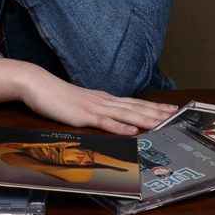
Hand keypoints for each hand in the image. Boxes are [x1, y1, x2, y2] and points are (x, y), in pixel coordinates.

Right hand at [21, 75, 178, 135]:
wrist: (37, 84)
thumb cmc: (56, 95)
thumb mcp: (80, 102)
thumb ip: (96, 109)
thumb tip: (110, 115)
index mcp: (104, 99)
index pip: (134, 102)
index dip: (154, 106)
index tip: (171, 109)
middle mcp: (103, 101)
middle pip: (136, 107)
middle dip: (157, 112)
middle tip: (177, 115)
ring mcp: (94, 108)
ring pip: (126, 114)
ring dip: (146, 118)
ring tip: (163, 122)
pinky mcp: (83, 115)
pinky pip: (104, 122)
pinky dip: (120, 126)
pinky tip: (132, 130)